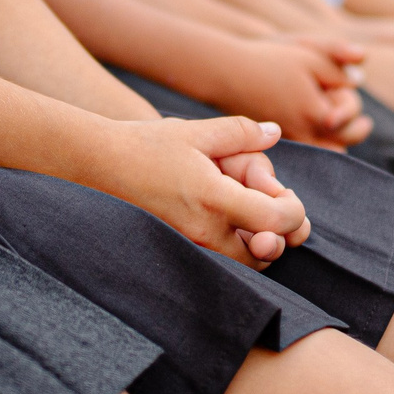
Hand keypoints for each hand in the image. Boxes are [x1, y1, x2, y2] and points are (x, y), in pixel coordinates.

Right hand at [93, 116, 308, 266]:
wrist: (98, 166)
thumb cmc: (147, 145)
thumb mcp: (197, 131)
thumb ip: (242, 132)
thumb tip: (274, 133)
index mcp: (214, 199)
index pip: (277, 222)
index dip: (295, 211)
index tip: (288, 194)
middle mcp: (205, 232)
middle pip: (267, 253)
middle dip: (279, 231)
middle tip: (270, 202)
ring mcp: (191, 246)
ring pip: (245, 262)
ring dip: (258, 240)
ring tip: (247, 206)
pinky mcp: (181, 249)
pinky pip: (222, 260)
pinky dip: (236, 244)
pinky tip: (229, 215)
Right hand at [225, 37, 373, 146]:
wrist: (226, 72)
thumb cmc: (268, 61)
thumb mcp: (310, 56)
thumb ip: (340, 69)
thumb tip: (358, 80)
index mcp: (317, 115)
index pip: (350, 118)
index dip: (351, 104)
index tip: (341, 90)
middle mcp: (305, 136)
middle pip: (342, 144)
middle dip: (351, 128)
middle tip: (350, 116)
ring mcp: (289, 144)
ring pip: (324, 154)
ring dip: (332, 140)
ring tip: (329, 122)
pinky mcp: (275, 146)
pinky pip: (304, 155)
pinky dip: (312, 144)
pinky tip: (307, 126)